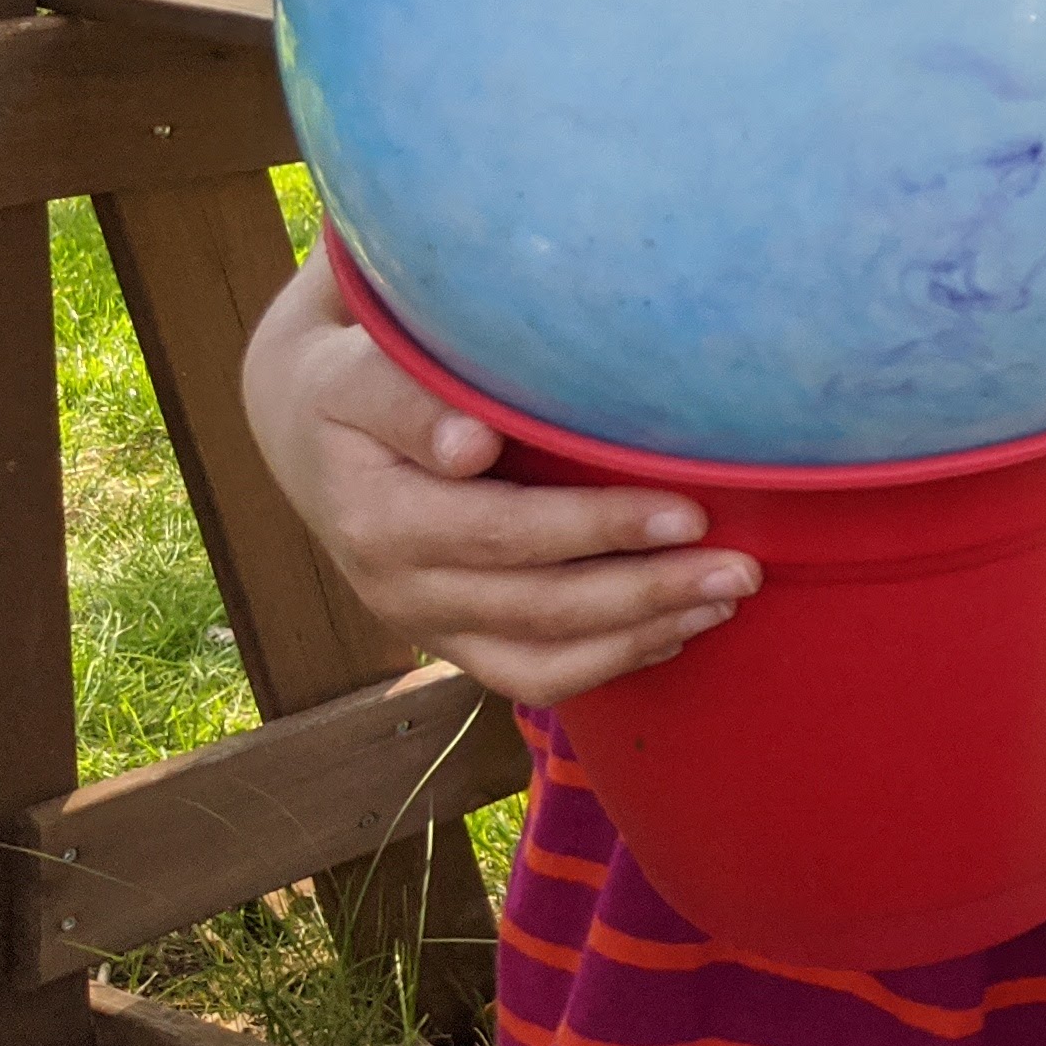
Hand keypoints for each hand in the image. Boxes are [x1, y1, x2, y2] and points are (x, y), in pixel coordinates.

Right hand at [241, 242, 758, 704]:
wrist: (304, 426)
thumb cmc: (355, 375)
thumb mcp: (358, 369)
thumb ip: (408, 399)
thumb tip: (468, 446)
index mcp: (376, 513)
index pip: (503, 532)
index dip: (599, 529)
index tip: (689, 513)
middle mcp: (394, 584)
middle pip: (538, 605)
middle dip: (648, 591)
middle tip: (740, 568)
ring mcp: (423, 622)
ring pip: (541, 659)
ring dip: (642, 636)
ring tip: (726, 602)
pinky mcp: (450, 640)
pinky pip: (532, 676)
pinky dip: (610, 662)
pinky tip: (676, 632)